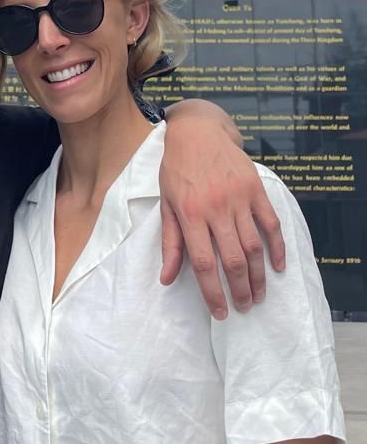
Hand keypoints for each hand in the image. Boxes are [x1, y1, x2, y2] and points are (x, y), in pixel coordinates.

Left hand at [159, 100, 285, 318]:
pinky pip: (271, 224)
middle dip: (240, 290)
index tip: (221, 312)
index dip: (213, 292)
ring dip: (259, 276)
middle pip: (233, 260)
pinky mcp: (256, 189)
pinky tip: (278, 267)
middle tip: (244, 307)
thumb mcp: (166, 202)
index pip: (203, 263)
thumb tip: (167, 279)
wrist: (198, 131)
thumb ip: (171, 241)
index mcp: (190, 213)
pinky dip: (277, 248)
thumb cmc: (177, 169)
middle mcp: (216, 208)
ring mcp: (239, 198)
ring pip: (254, 247)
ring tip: (258, 294)